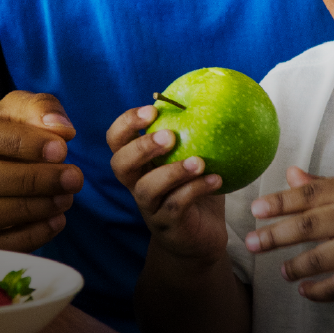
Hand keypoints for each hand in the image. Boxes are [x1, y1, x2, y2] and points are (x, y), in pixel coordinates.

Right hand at [0, 91, 82, 250]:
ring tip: (65, 200)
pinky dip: (22, 238)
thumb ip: (37, 109)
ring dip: (28, 210)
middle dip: (30, 180)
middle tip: (72, 178)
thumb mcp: (11, 111)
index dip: (19, 142)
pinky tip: (54, 222)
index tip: (61, 148)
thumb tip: (61, 128)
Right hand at [106, 104, 227, 263]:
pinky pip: (176, 206)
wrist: (201, 239)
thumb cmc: (196, 191)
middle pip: (120, 164)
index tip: (152, 109)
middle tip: (169, 135)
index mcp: (139, 164)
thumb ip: (194, 134)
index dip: (126, 123)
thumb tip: (210, 94)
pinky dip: (196, 190)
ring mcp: (150, 208)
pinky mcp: (168, 226)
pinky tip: (217, 180)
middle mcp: (137, 185)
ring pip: (147, 189)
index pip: (116, 140)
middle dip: (141, 147)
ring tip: (199, 162)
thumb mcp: (194, 158)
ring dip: (172, 172)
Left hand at [244, 167, 333, 301]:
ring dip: (293, 267)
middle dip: (272, 235)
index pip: (308, 194)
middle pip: (305, 226)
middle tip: (250, 243)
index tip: (255, 210)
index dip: (277, 203)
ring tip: (283, 271)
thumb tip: (290, 174)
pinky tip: (304, 290)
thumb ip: (326, 185)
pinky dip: (316, 291)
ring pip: (316, 260)